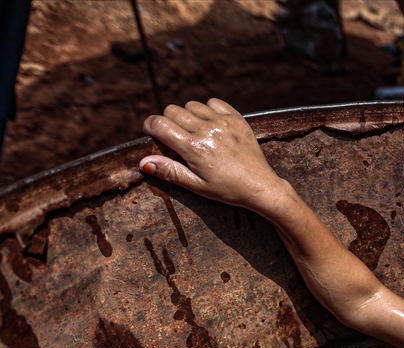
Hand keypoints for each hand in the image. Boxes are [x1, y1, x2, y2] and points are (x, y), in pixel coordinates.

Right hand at [139, 98, 285, 213]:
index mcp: (194, 148)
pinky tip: (212, 126)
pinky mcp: (236, 118)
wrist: (261, 186)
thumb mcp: (197, 186)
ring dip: (189, 116)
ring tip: (196, 133)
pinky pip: (214, 102)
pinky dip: (209, 110)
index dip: (150, 127)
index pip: (158, 124)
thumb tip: (143, 162)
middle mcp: (207, 130)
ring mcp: (223, 122)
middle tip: (178, 139)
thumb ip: (170, 171)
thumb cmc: (227, 190)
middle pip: (172, 111)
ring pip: (192, 105)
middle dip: (169, 122)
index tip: (153, 134)